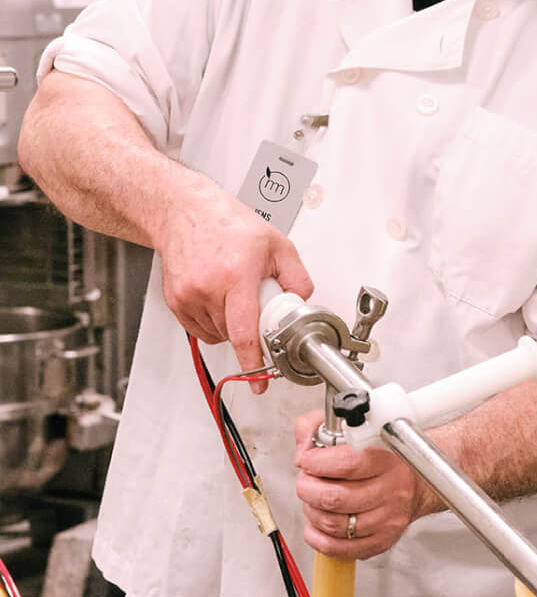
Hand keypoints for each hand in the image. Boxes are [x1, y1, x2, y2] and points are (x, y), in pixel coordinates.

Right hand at [156, 177, 313, 390]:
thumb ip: (297, 278)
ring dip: (231, 325)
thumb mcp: (277, 244)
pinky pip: (200, 329)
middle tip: (255, 303)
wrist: (185, 213)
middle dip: (250, 327)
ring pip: (217, 334)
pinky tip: (219, 298)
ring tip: (235, 292)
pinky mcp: (175, 302)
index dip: (254, 360)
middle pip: (234, 334)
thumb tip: (301, 305)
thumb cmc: (229, 225)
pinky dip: (215, 322)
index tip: (260, 383)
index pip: (244, 331)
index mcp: (237, 274)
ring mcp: (188, 296)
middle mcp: (208, 287)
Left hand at [293, 411, 430, 559]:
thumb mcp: (359, 432)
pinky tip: (318, 523)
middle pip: (335, 498)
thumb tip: (303, 439)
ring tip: (314, 499)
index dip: (316, 462)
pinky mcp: (380, 541)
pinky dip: (317, 537)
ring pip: (333, 524)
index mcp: (388, 460)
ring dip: (311, 511)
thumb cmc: (387, 458)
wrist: (420, 483)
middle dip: (308, 488)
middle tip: (306, 480)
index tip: (307, 459)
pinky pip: (337, 548)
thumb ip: (323, 426)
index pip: (346, 463)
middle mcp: (391, 491)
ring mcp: (387, 520)